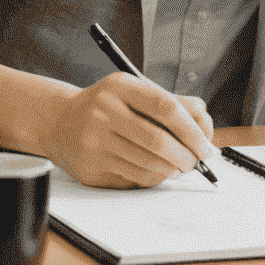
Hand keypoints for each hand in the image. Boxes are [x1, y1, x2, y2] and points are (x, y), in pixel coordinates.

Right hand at [38, 73, 215, 188]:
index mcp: (119, 87)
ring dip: (172, 169)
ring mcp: (95, 138)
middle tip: (195, 161)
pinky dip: (154, 177)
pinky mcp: (91, 164)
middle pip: (159, 140)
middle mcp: (103, 110)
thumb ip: (171, 103)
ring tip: (176, 166)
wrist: (59, 121)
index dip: (192, 130)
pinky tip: (154, 170)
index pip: (166, 107)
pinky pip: (136, 177)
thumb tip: (205, 122)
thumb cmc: (105, 107)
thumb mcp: (133, 93)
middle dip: (186, 156)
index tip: (205, 145)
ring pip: (150, 163)